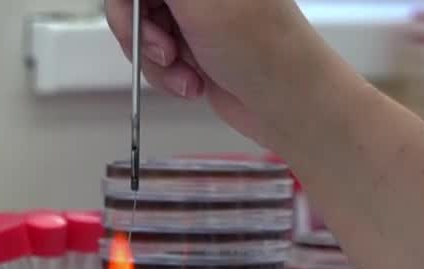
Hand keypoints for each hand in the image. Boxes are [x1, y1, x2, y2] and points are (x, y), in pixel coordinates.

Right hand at [105, 0, 322, 145]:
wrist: (286, 102)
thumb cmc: (261, 47)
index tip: (137, 14)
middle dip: (140, 29)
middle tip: (164, 50)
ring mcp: (195, 12)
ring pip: (141, 28)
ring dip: (154, 59)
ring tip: (184, 72)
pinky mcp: (192, 43)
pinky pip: (154, 55)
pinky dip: (166, 74)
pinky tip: (192, 82)